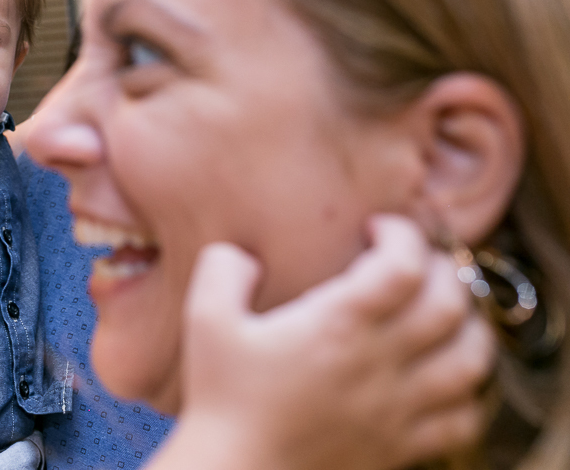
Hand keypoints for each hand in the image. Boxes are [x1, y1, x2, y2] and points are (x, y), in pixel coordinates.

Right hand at [161, 214, 494, 469]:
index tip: (379, 228)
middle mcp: (379, 364)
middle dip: (444, 269)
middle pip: (451, 305)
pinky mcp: (403, 446)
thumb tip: (242, 253)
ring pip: (470, 360)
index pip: (403, 266)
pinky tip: (444, 378)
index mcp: (338, 326)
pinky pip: (463, 418)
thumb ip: (222, 270)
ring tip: (447, 310)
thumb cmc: (222, 398)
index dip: (402, 234)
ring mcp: (398, 409)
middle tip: (418, 260)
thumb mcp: (205, 320)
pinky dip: (467, 393)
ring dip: (469, 326)